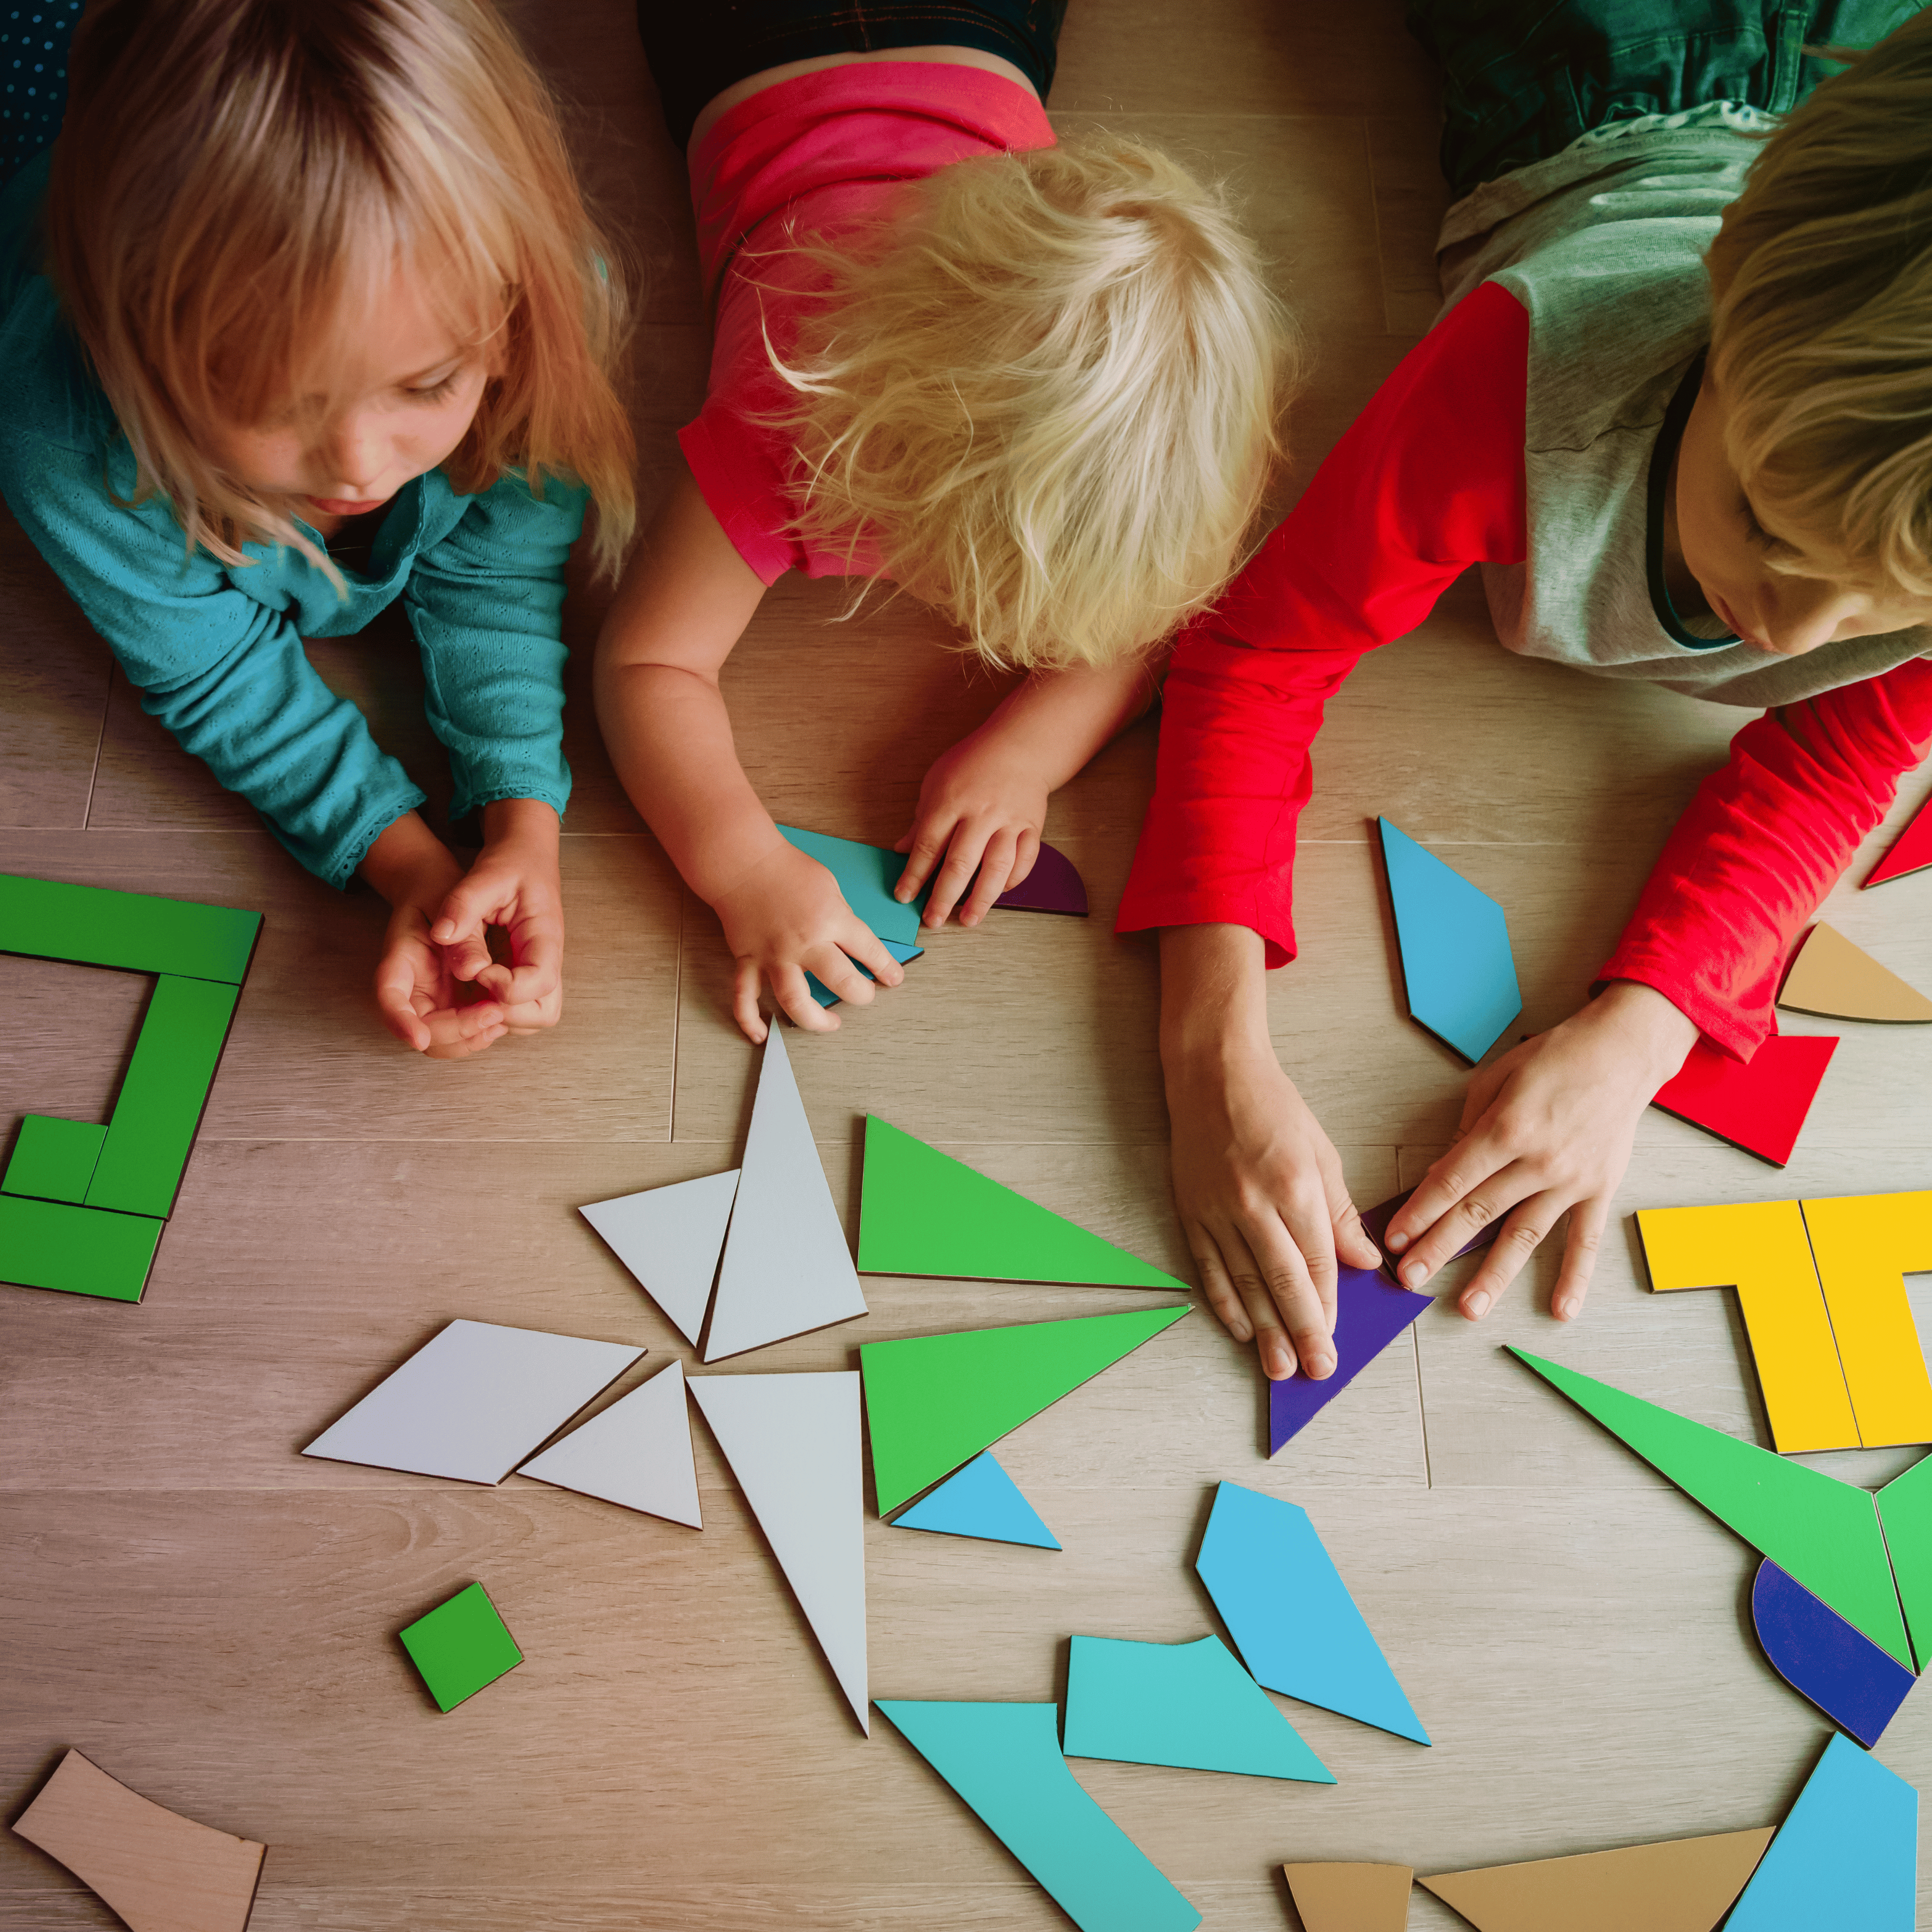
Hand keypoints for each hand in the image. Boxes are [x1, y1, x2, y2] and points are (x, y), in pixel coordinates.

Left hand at [424, 799, 565, 1037]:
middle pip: (543, 1013)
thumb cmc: (512, 864)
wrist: (526, 857)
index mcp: (545, 936)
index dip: (504, 987)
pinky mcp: (526, 975)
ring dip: (500, 1015)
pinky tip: (472, 988)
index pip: (538, 982)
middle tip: (475, 990)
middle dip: (506, 1012)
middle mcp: (548, 961)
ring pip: (533, 1018)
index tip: (475, 969)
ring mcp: (539, 971)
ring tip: (471, 991)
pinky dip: (495, 1009)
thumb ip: (463, 905)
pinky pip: (519, 1009)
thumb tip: (442, 937)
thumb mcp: (486, 875)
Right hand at [713, 839, 904, 1042]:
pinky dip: (751, 1020)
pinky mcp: (748, 960)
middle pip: (842, 981)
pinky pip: (745, 997)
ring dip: (816, 1021)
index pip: (869, 951)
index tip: (893, 978)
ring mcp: (774, 955)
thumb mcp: (830, 886)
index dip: (886, 968)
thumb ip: (841, 917)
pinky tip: (763, 1034)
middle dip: (861, 995)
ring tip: (831, 1025)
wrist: (742, 862)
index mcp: (830, 919)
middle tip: (865, 996)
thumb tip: (852, 944)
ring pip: (795, 1000)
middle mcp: (804, 942)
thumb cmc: (787, 869)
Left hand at [894, 730, 1048, 928]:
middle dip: (944, 896)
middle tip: (932, 919)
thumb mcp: (936, 783)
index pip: (928, 845)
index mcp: (951, 802)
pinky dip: (1014, 879)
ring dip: (981, 897)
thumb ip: (921, 820)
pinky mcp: (1031, 826)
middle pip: (960, 862)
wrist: (1019, 745)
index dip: (914, 875)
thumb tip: (903, 850)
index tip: (904, 896)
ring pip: (996, 866)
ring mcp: (1009, 821)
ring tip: (969, 919)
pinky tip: (1000, 892)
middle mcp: (981, 814)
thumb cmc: (973, 763)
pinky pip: (1025, 859)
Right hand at [1167, 1033, 1381, 1381]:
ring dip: (1263, 1330)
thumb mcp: (1322, 1153)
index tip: (1333, 1339)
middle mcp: (1254, 1203)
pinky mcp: (1191, 1212)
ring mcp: (1217, 1210)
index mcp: (1295, 1186)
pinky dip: (1223, 1302)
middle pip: (1281, 1282)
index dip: (1326, 1305)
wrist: (1211, 1075)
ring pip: (1243, 1283)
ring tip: (1278, 1367)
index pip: (1315, 1261)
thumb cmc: (1273, 1109)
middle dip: (1301, 1331)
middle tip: (1314, 1370)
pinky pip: (1209, 1267)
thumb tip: (1363, 1261)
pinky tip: (1239, 1329)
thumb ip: (1341, 1213)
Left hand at [1383, 980, 1699, 1320]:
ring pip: (1525, 1236)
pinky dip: (1575, 1278)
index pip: (1452, 1182)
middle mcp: (1538, 1160)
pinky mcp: (1600, 1189)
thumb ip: (1466, 1128)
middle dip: (1440, 1249)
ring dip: (1494, 1274)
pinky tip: (1561, 1310)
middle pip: (1479, 1213)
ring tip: (1469, 1308)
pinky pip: (1585, 1240)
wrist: (1621, 1051)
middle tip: (1411, 1279)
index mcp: (1506, 1129)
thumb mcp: (1496, 1080)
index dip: (1420, 1213)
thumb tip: (1440, 1174)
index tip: (1396, 1240)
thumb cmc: (1554, 1058)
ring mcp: (1571, 1180)